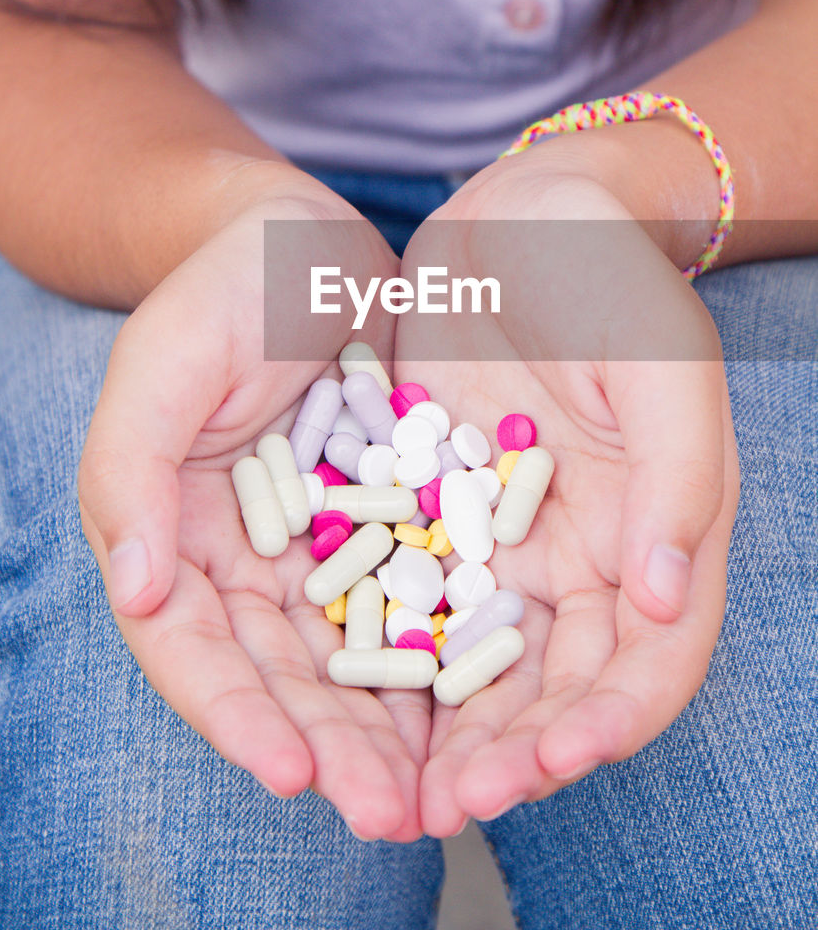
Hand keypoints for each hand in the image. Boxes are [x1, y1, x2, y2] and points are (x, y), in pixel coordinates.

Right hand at [78, 166, 428, 840]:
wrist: (307, 243)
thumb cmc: (221, 291)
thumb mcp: (162, 362)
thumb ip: (128, 471)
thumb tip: (128, 594)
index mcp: (172, 535)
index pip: (191, 649)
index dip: (234, 717)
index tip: (290, 774)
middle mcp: (244, 560)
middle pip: (280, 675)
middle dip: (329, 751)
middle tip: (389, 817)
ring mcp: (321, 548)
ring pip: (353, 658)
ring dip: (391, 733)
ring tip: (442, 796)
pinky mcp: (391, 524)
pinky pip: (416, 601)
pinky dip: (441, 658)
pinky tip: (485, 709)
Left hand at [394, 161, 738, 834]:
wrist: (525, 217)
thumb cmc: (611, 284)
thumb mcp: (663, 367)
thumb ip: (680, 481)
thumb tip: (666, 601)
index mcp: (654, 535)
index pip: (647, 664)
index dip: (605, 726)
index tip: (547, 765)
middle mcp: (582, 554)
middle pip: (555, 685)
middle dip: (512, 753)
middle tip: (449, 805)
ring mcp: (504, 537)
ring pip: (479, 658)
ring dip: (445, 729)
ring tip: (396, 781)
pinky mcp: (437, 507)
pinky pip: (414, 592)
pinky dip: (390, 647)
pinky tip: (343, 684)